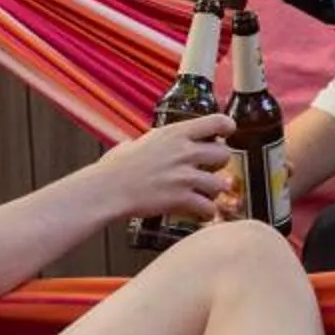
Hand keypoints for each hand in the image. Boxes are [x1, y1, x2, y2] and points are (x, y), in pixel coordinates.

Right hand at [93, 115, 233, 224]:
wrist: (107, 190)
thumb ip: (155, 142)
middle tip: (209, 169)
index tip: (226, 134)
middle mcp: (185, 152)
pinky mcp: (181, 198)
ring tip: (205, 194)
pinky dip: (207, 213)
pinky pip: (209, 207)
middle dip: (219, 164)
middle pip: (225, 154)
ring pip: (221, 184)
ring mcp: (184, 176)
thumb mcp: (137, 142)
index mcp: (175, 133)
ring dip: (214, 191)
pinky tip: (201, 213)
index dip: (227, 128)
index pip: (218, 121)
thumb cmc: (115, 167)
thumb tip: (153, 142)